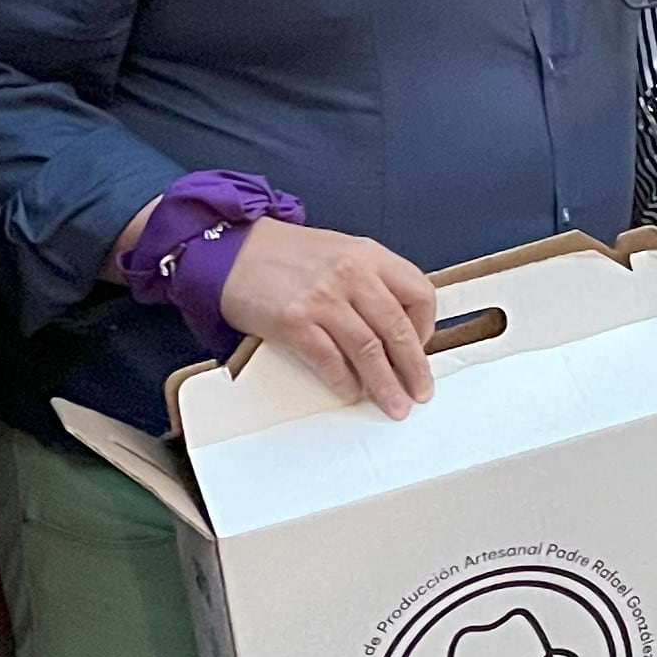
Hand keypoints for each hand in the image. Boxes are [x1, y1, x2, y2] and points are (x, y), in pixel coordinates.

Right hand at [219, 217, 441, 417]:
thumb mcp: (340, 251)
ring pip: (368, 350)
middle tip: (420, 392)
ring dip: (385, 384)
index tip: (421, 347)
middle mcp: (351, 274)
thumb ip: (370, 281)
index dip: (426, 326)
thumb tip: (395, 327)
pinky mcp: (294, 321)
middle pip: (397, 328)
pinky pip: (330, 360)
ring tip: (395, 405)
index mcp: (368, 254)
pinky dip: (344, 382)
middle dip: (413, 367)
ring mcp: (322, 298)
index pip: (419, 292)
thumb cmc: (285, 254)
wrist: (231, 250)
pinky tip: (351, 393)